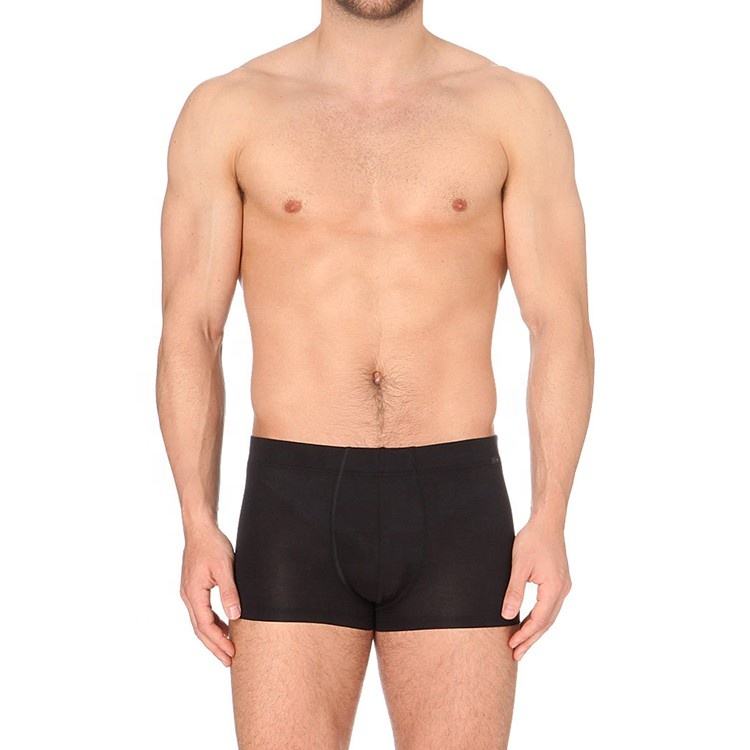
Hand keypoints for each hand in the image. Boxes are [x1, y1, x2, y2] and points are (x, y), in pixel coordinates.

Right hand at [180, 525, 240, 666]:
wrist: (200, 529)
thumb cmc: (212, 545)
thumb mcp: (225, 568)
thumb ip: (229, 593)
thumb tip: (235, 617)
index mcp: (194, 594)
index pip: (206, 627)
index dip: (219, 642)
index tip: (232, 654)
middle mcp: (188, 596)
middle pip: (200, 630)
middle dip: (215, 647)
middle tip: (229, 662)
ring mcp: (189, 593)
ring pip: (200, 622)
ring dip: (213, 637)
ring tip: (228, 649)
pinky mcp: (194, 588)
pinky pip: (202, 612)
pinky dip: (212, 623)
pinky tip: (224, 627)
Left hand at [501, 515, 571, 660]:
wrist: (548, 522)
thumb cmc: (532, 540)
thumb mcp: (519, 566)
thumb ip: (514, 591)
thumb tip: (506, 615)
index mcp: (554, 588)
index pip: (539, 620)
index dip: (525, 635)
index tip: (512, 645)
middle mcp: (562, 590)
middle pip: (546, 622)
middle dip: (531, 639)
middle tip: (516, 654)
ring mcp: (563, 586)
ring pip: (550, 615)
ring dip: (535, 630)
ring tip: (521, 643)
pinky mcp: (560, 581)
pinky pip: (550, 606)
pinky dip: (540, 617)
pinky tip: (530, 622)